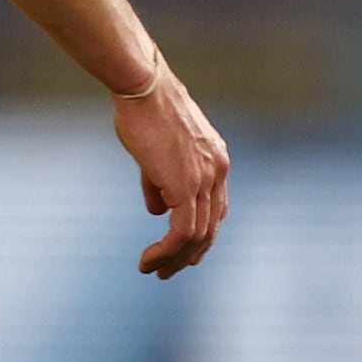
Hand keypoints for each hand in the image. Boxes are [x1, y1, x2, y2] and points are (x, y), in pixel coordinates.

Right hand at [114, 60, 227, 278]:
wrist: (144, 89)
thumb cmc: (143, 111)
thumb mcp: (154, 150)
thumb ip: (160, 182)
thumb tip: (157, 210)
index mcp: (216, 161)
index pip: (216, 209)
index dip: (201, 234)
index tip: (183, 253)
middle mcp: (218, 172)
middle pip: (211, 227)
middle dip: (189, 255)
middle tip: (166, 272)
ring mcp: (205, 179)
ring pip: (197, 235)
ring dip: (174, 259)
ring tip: (152, 270)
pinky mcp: (186, 186)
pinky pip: (181, 232)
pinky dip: (165, 251)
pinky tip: (148, 259)